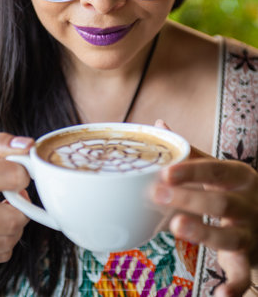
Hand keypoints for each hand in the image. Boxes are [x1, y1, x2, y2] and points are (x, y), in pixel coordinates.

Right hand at [0, 133, 33, 262]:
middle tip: (14, 196)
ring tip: (3, 209)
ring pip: (8, 241)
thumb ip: (0, 144)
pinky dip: (4, 242)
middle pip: (13, 220)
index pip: (15, 177)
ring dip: (15, 226)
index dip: (22, 173)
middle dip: (22, 207)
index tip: (15, 173)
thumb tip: (29, 146)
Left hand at [154, 120, 257, 296]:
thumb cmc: (235, 190)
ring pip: (231, 236)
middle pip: (220, 201)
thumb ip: (190, 152)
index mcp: (239, 177)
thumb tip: (159, 126)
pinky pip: (244, 276)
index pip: (215, 170)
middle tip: (158, 194)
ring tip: (176, 226)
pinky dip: (233, 287)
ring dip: (204, 233)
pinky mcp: (249, 260)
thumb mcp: (220, 169)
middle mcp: (247, 204)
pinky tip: (219, 295)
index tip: (165, 171)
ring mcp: (250, 233)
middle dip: (190, 198)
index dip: (191, 170)